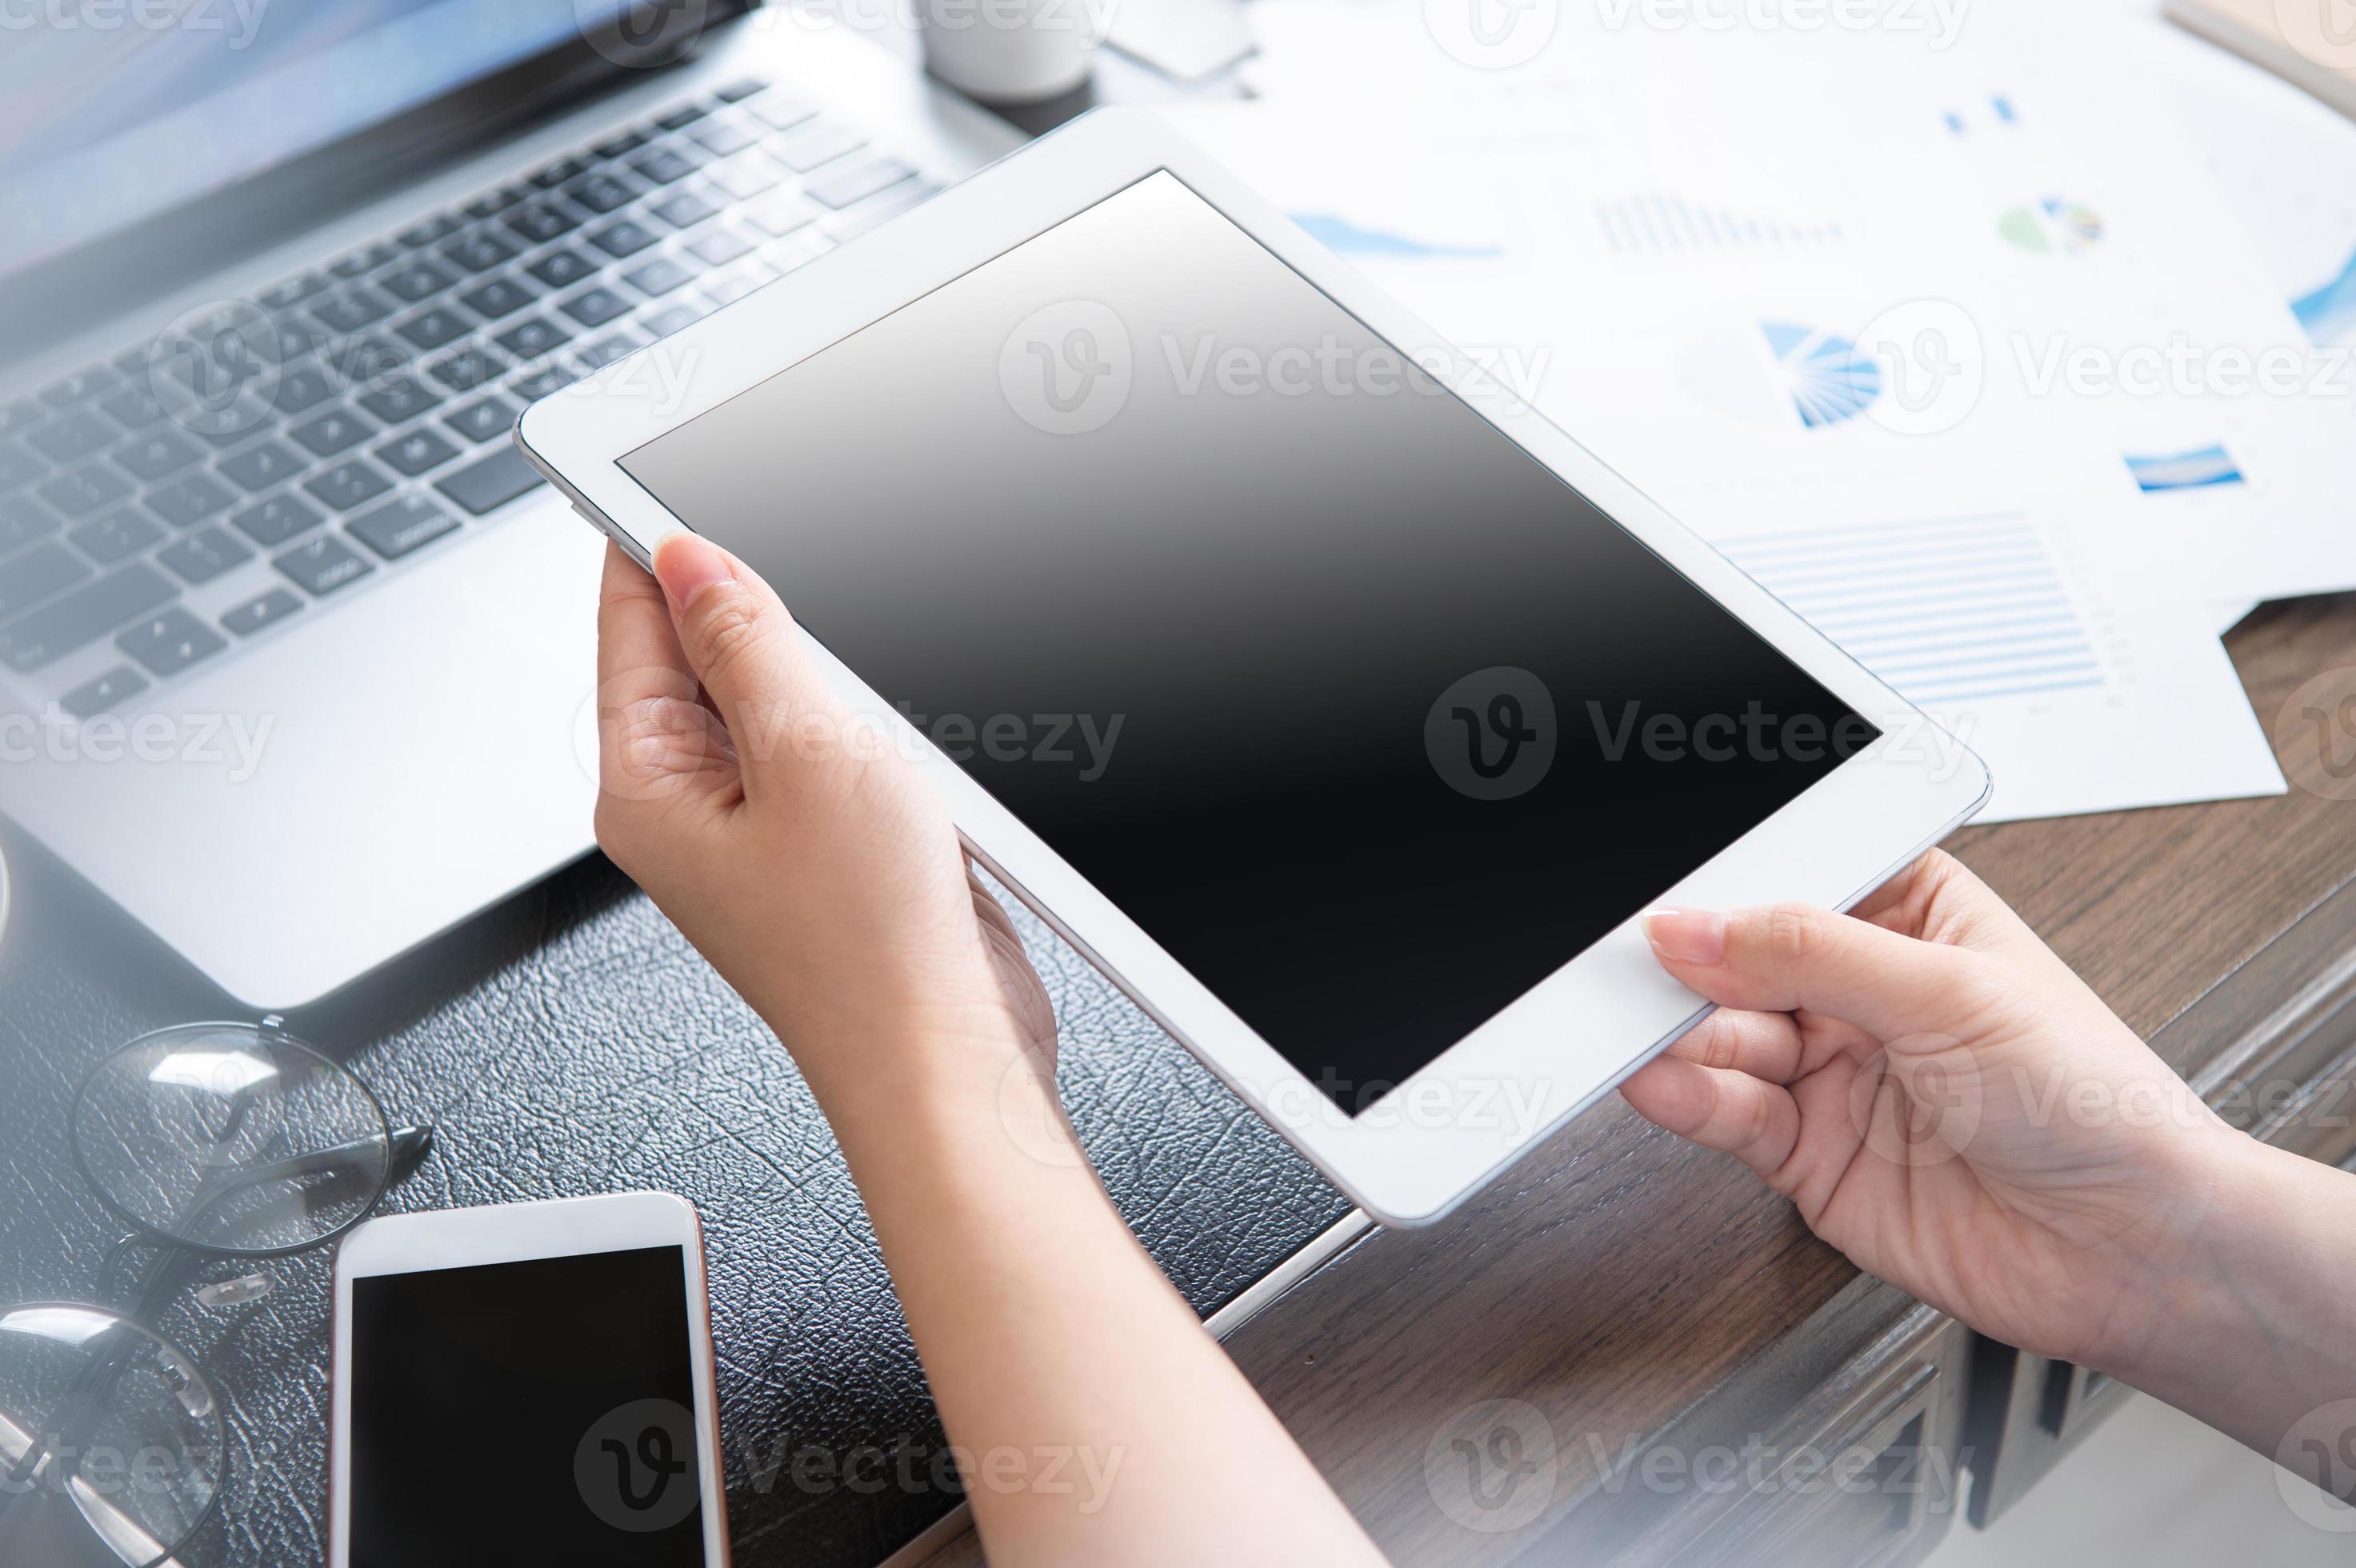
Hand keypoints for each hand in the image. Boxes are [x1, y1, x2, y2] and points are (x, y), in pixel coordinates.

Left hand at [589, 535, 1055, 1104]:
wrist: (947, 1060)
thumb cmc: (870, 950)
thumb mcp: (811, 751)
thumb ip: (749, 641)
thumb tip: (692, 554)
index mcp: (645, 783)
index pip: (628, 615)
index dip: (660, 533)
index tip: (685, 458)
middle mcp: (686, 805)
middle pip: (700, 646)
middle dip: (762, 599)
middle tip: (819, 564)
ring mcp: (756, 826)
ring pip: (776, 693)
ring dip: (828, 666)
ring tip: (869, 694)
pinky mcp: (824, 844)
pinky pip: (827, 744)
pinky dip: (866, 721)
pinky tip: (902, 734)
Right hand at [1621, 850, 2250, 1373]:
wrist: (2135, 1253)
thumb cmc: (2098, 1104)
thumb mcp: (1951, 994)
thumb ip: (1812, 954)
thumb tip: (1700, 926)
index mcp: (1909, 914)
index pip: (1791, 878)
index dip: (1728, 887)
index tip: (1673, 901)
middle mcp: (1862, 990)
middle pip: (1737, 960)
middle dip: (1690, 967)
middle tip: (1645, 975)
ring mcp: (1831, 1072)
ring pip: (1721, 1037)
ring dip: (1684, 1038)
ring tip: (1655, 1038)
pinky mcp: (1806, 1151)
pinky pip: (1725, 1113)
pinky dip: (1688, 1099)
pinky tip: (1666, 1082)